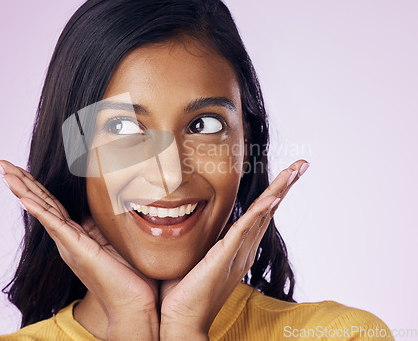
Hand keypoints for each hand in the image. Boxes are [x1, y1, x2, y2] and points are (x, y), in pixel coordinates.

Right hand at [0, 160, 159, 339]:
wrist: (131, 304)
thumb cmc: (126, 275)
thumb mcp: (113, 241)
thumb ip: (101, 226)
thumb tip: (100, 209)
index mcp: (75, 235)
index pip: (51, 204)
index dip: (35, 185)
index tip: (20, 169)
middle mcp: (67, 238)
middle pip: (41, 203)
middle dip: (21, 181)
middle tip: (1, 164)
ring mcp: (70, 244)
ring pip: (44, 210)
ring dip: (24, 190)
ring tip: (6, 174)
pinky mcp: (79, 249)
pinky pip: (56, 226)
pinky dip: (40, 211)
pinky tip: (25, 198)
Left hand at [158, 160, 309, 339]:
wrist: (183, 322)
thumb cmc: (184, 292)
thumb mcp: (197, 257)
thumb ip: (203, 240)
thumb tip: (191, 220)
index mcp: (238, 248)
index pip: (260, 214)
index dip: (275, 192)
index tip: (287, 173)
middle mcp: (243, 249)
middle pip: (269, 210)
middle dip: (285, 185)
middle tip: (302, 164)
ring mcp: (237, 253)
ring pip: (262, 215)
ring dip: (279, 190)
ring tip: (295, 171)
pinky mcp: (225, 258)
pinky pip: (244, 231)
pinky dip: (259, 213)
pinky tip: (273, 198)